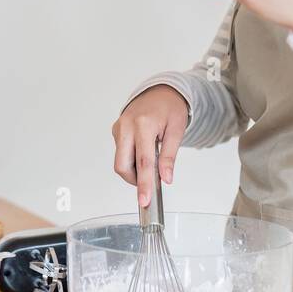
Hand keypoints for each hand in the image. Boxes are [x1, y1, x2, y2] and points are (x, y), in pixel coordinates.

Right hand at [111, 85, 186, 207]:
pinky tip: (143, 151)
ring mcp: (119, 128)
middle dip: (134, 180)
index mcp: (144, 124)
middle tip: (149, 182)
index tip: (144, 200)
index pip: (143, 161)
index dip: (144, 183)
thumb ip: (169, 156)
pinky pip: (120, 153)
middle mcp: (127, 126)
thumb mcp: (177, 130)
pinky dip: (131, 159)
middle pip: (122, 165)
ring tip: (151, 160)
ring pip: (120, 161)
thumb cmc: (170, 108)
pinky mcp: (116, 131)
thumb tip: (166, 178)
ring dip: (133, 169)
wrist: (160, 91)